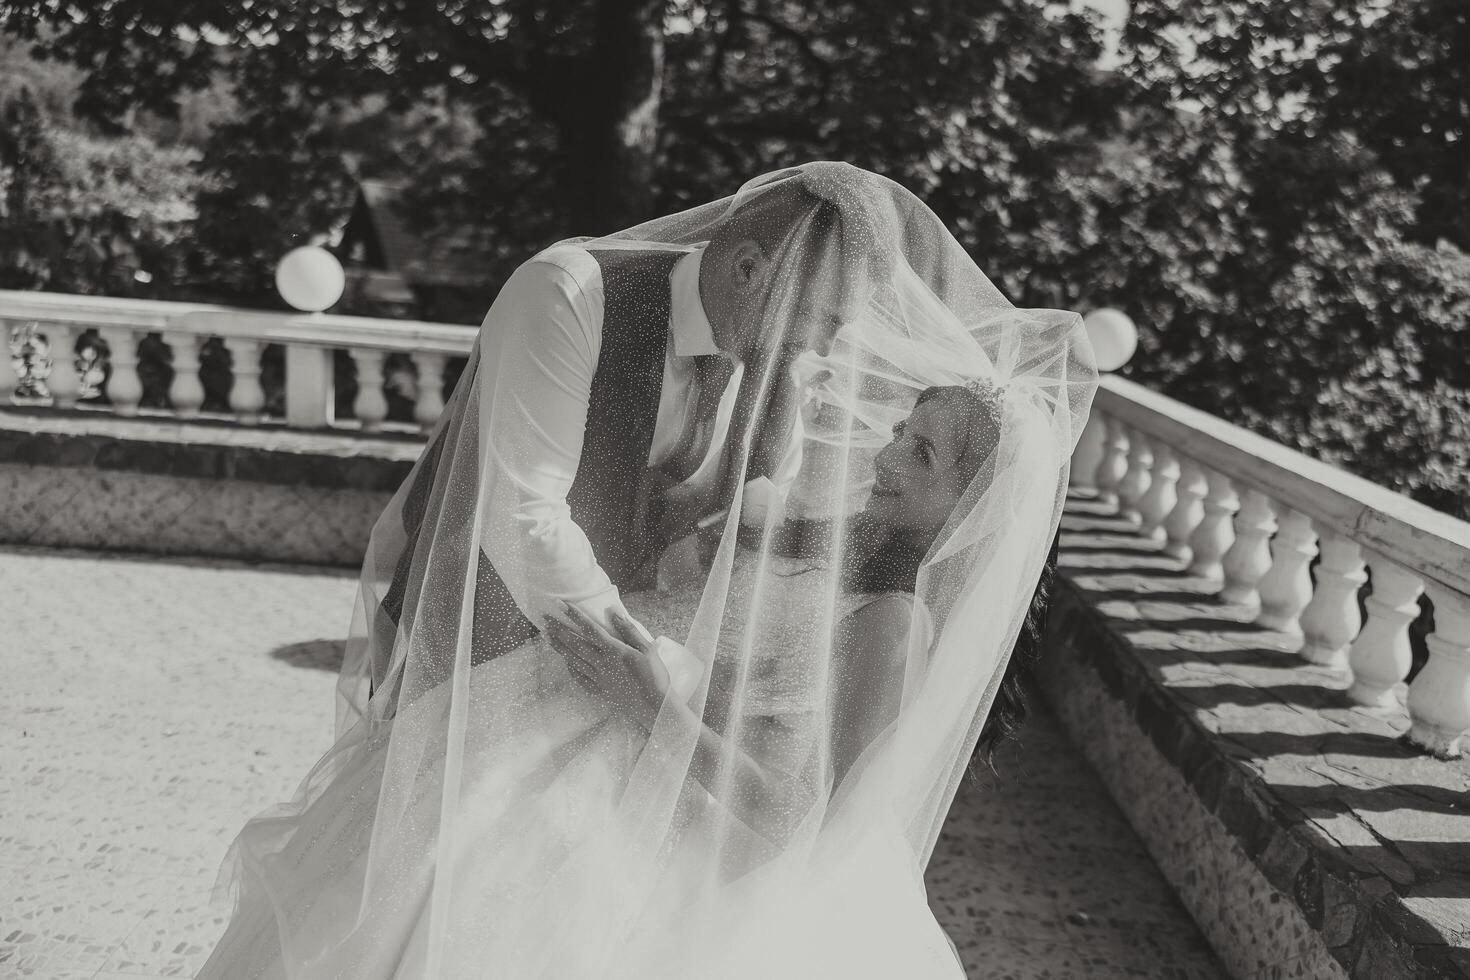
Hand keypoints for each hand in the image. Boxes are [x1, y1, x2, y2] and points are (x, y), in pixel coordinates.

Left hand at [543, 603, 670, 732]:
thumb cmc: (655, 676)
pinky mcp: (600, 691)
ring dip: (559, 647)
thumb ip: (629, 630)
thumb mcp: (648, 650)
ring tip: (547, 637)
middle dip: (559, 630)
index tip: (561, 605)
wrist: (654, 708)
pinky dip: (570, 668)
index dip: (575, 616)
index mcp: (615, 651)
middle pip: (576, 644)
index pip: (590, 629)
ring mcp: (599, 678)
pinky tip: (565, 662)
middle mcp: (602, 664)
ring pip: (574, 660)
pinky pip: (580, 678)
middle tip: (545, 619)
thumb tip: (614, 612)